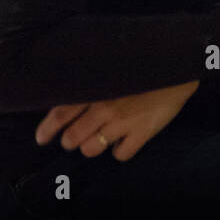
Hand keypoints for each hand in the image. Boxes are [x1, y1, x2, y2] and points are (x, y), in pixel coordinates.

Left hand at [35, 80, 198, 161]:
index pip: (60, 113)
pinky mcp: (142, 133)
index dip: (47, 129)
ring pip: (92, 149)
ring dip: (92, 147)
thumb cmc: (143, 64)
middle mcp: (104, 108)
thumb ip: (92, 81)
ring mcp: (123, 123)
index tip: (41, 138)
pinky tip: (125, 141)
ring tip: (101, 139)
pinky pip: (121, 154)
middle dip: (70, 141)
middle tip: (74, 138)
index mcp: (94, 90)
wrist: (178, 66)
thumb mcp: (112, 68)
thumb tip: (72, 94)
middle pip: (73, 138)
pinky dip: (120, 151)